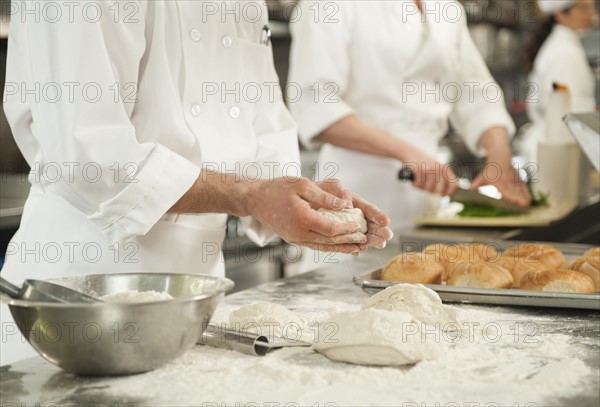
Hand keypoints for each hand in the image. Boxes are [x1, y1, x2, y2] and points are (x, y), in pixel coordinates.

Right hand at [246, 177, 367, 253]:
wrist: (256, 199)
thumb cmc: (278, 189)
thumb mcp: (303, 185)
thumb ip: (325, 196)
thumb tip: (345, 204)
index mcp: (302, 219)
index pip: (331, 228)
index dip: (347, 229)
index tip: (359, 226)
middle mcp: (299, 233)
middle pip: (329, 241)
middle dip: (348, 241)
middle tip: (364, 240)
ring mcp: (296, 239)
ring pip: (323, 247)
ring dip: (341, 248)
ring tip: (357, 248)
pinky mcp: (294, 240)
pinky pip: (315, 245)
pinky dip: (329, 247)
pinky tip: (339, 246)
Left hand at [314, 179, 393, 249]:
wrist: (300, 202)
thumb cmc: (316, 191)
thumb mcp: (329, 186)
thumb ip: (339, 192)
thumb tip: (348, 205)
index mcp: (353, 203)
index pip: (368, 209)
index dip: (377, 215)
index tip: (385, 221)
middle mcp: (352, 216)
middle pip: (369, 225)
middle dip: (378, 231)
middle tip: (386, 236)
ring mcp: (346, 227)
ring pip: (360, 235)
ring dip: (370, 240)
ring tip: (379, 244)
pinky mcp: (337, 237)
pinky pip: (346, 243)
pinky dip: (353, 247)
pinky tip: (359, 250)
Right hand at [401, 146, 457, 196]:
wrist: (410, 152)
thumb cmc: (423, 163)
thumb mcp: (436, 168)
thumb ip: (442, 179)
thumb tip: (443, 194)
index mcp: (445, 169)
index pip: (453, 183)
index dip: (449, 192)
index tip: (443, 195)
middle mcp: (439, 168)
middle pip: (438, 189)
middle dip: (431, 191)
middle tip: (425, 187)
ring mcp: (429, 169)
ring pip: (427, 188)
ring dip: (421, 187)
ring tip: (419, 182)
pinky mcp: (420, 170)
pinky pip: (419, 184)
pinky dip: (415, 185)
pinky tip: (414, 181)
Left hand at [471, 158, 530, 207]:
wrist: (500, 157)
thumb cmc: (490, 169)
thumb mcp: (483, 176)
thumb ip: (477, 183)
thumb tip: (470, 188)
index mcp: (498, 182)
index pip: (505, 191)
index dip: (510, 196)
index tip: (514, 202)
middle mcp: (507, 181)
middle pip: (514, 192)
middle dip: (519, 199)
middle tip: (524, 206)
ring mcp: (514, 180)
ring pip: (520, 190)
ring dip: (524, 197)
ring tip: (527, 205)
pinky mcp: (518, 179)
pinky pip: (523, 187)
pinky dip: (526, 193)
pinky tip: (529, 200)